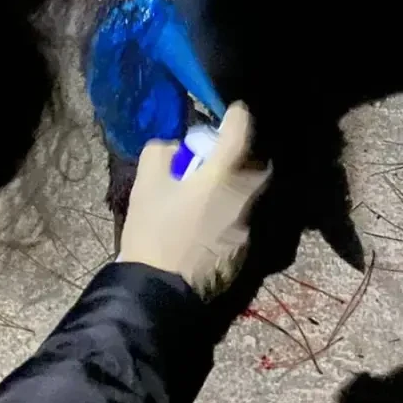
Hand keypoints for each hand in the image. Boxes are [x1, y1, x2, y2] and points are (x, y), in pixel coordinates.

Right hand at [118, 102, 267, 297]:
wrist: (158, 291)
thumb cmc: (152, 233)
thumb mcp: (145, 185)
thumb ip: (161, 154)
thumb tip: (174, 148)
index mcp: (221, 178)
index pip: (240, 135)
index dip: (238, 117)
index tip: (234, 111)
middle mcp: (242, 200)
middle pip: (257, 167)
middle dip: (243, 157)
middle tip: (219, 159)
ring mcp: (245, 230)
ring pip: (248, 198)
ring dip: (234, 189)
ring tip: (207, 196)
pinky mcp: (242, 254)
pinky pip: (240, 223)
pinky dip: (228, 216)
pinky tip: (205, 227)